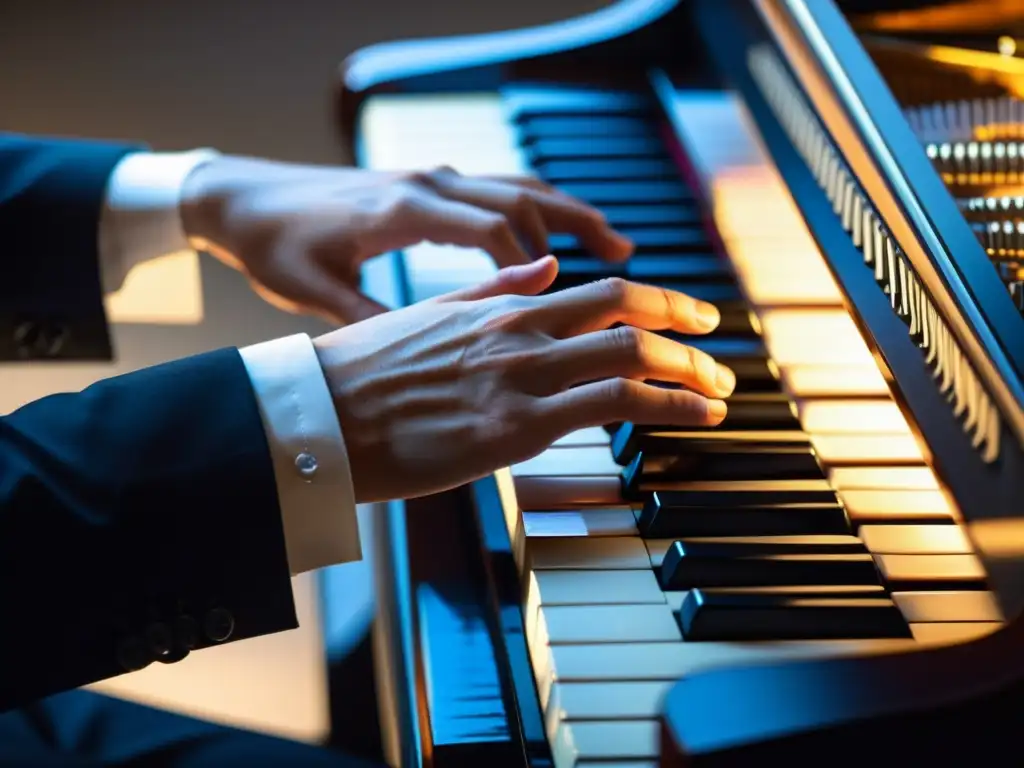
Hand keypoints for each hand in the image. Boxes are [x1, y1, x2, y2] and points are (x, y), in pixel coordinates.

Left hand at [179, 157, 632, 323]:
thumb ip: (375, 314)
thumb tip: (425, 349)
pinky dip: (538, 212)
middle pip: (523, 198)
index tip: (572, 303)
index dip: (537, 264)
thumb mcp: (317, 290)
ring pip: (519, 189)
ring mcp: (430, 180)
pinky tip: (558, 239)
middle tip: (632, 265)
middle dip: (582, 230)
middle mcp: (426, 185)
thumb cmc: (277, 245)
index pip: (493, 228)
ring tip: (619, 247)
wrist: (242, 199)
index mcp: (403, 210)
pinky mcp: (426, 186)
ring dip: (570, 216)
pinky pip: (498, 192)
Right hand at [312, 258, 734, 502]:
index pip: (602, 291)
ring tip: (719, 391)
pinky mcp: (514, 428)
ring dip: (689, 372)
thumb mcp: (430, 314)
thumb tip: (543, 269)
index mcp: (501, 308)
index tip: (692, 313)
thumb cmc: (364, 374)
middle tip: (718, 354)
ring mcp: (520, 378)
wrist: (316, 417)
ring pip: (631, 357)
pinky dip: (667, 405)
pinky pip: (611, 407)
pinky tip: (694, 416)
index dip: (660, 299)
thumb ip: (494, 291)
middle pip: (630, 317)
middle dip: (687, 332)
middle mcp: (520, 334)